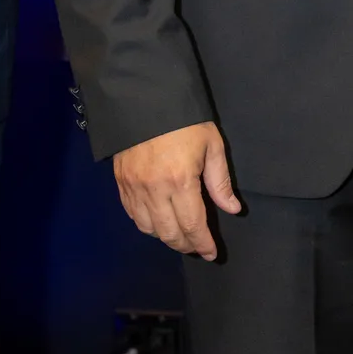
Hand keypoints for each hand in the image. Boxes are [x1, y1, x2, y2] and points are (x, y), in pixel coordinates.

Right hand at [113, 121, 240, 259]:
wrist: (145, 100)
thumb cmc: (185, 121)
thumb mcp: (211, 145)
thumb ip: (220, 181)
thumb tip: (232, 209)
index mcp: (180, 181)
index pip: (192, 225)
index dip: (202, 243)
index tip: (212, 253)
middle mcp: (154, 191)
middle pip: (168, 233)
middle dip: (185, 245)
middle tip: (197, 247)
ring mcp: (134, 188)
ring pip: (148, 229)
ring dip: (165, 237)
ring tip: (180, 236)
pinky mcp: (120, 183)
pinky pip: (132, 215)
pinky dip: (146, 225)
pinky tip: (157, 222)